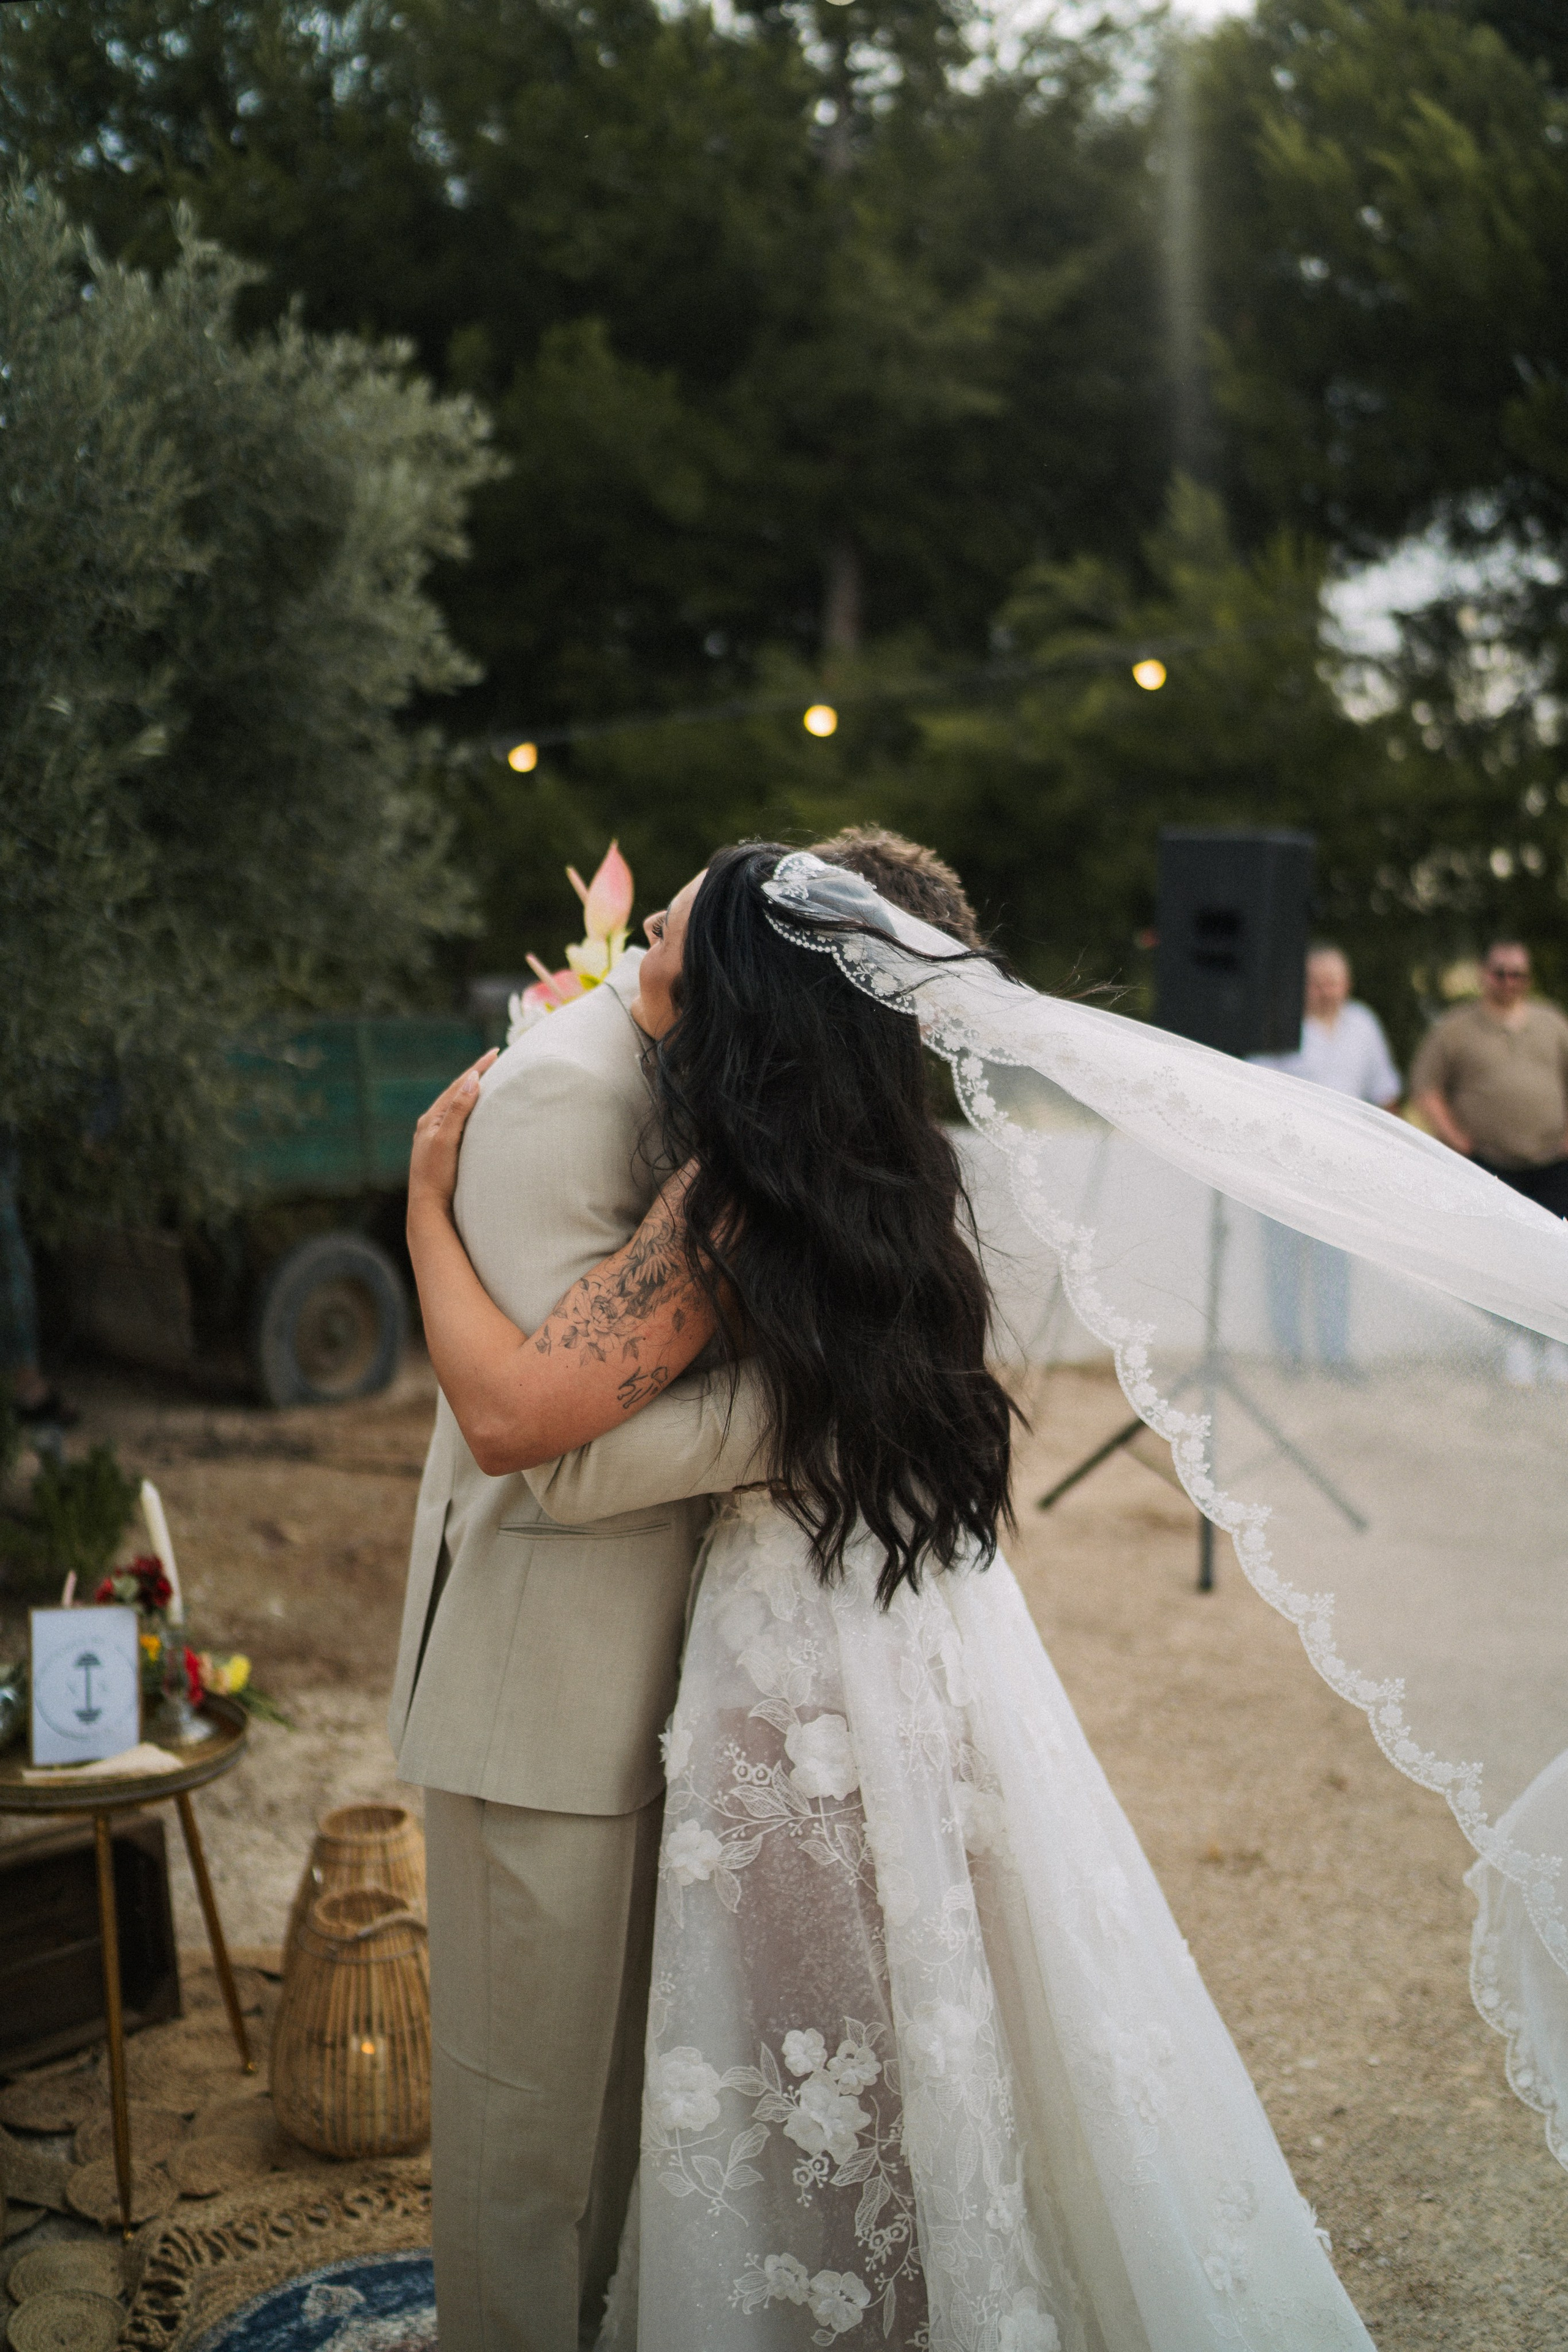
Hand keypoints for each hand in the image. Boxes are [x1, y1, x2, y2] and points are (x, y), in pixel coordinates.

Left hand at [408, 1052, 497, 1214]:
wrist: (428, 1208)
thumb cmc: (437, 1176)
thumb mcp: (447, 1140)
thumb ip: (458, 1110)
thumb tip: (472, 1080)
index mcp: (430, 1119)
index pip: (458, 1086)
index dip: (478, 1068)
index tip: (496, 1052)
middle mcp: (430, 1125)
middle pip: (456, 1093)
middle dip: (475, 1075)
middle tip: (495, 1060)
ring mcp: (435, 1138)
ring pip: (456, 1107)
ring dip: (472, 1092)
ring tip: (489, 1080)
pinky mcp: (441, 1151)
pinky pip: (457, 1121)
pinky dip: (469, 1110)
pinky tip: (478, 1114)